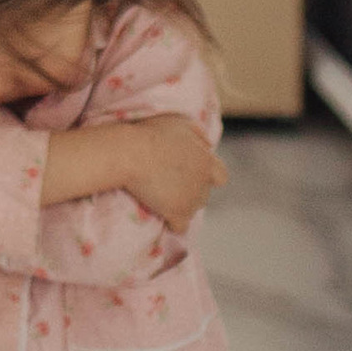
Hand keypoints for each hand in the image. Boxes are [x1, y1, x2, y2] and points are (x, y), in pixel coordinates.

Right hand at [115, 115, 225, 236]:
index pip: (220, 176)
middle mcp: (204, 182)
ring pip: (193, 209)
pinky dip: (172, 223)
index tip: (191, 174)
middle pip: (204, 193)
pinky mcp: (177, 213)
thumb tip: (209, 145)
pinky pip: (180, 226)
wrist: (131, 153)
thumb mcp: (180, 123)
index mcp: (206, 160)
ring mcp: (191, 199)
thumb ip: (198, 134)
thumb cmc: (152, 133)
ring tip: (162, 198)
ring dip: (182, 205)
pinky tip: (163, 219)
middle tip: (170, 184)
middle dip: (191, 190)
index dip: (208, 176)